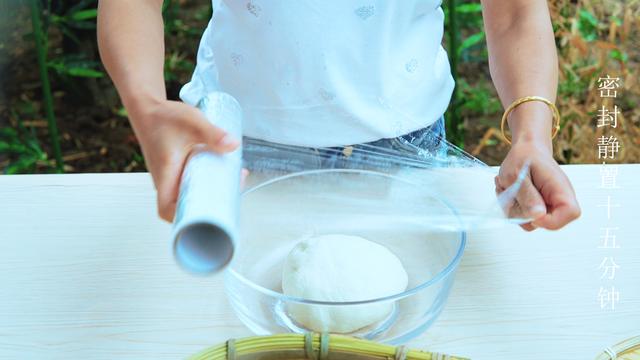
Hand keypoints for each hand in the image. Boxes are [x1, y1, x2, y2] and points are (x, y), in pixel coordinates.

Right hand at [128, 99, 239, 221]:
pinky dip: (207, 183)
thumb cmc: (164, 117)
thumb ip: (212, 133)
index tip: (204, 216)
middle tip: (231, 194)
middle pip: (183, 207)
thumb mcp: (192, 122)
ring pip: (189, 195)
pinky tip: (223, 173)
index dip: (181, 219)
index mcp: (165, 175)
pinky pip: (191, 184)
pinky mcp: (176, 171)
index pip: (165, 210)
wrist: (149, 109)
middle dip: (208, 206)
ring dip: (209, 194)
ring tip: (233, 182)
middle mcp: (165, 181)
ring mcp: (170, 177)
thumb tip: (234, 145)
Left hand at [495, 138, 580, 230]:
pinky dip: (512, 208)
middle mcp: (558, 199)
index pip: (571, 213)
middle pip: (548, 224)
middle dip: (524, 214)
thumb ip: (527, 195)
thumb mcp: (516, 175)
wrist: (526, 151)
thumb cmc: (523, 159)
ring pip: (531, 222)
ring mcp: (549, 204)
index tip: (530, 212)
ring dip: (513, 209)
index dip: (551, 220)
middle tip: (512, 194)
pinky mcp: (538, 207)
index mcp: (560, 187)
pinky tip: (510, 193)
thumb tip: (538, 215)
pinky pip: (524, 218)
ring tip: (509, 189)